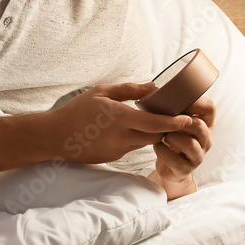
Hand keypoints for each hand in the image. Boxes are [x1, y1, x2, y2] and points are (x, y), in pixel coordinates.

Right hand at [51, 82, 198, 163]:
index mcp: (119, 118)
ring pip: (145, 143)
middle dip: (167, 129)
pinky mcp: (114, 157)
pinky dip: (138, 138)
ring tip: (157, 121)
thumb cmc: (77, 110)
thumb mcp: (101, 92)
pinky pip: (133, 147)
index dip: (174, 123)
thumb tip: (153, 86)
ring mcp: (117, 149)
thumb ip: (129, 90)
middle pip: (156, 136)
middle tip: (178, 117)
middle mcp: (120, 136)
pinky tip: (133, 129)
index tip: (188, 118)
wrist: (55, 136)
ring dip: (153, 134)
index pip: (155, 124)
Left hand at [148, 95, 214, 198]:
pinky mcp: (186, 169)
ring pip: (190, 143)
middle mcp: (206, 139)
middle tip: (163, 119)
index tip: (176, 100)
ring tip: (161, 134)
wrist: (170, 166)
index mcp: (206, 123)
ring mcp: (198, 156)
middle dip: (179, 121)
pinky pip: (176, 160)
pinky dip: (162, 151)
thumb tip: (153, 87)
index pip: (210, 107)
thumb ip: (174, 107)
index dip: (194, 102)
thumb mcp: (177, 121)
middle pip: (199, 126)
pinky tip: (156, 146)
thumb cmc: (173, 137)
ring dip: (171, 136)